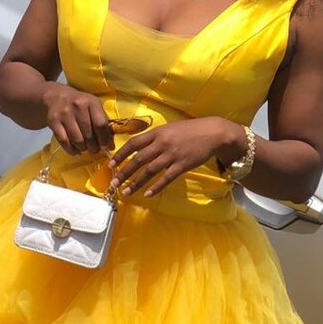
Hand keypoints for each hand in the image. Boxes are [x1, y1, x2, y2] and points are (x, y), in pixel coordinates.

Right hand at [41, 84, 113, 154]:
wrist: (56, 96)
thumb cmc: (79, 104)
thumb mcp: (93, 106)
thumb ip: (102, 122)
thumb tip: (110, 146)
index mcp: (91, 102)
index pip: (100, 124)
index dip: (105, 139)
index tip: (106, 147)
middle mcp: (78, 106)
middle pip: (89, 135)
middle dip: (94, 147)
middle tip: (94, 149)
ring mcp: (64, 114)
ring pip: (77, 140)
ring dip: (83, 149)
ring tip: (85, 148)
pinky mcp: (53, 121)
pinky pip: (64, 142)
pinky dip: (71, 150)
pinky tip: (75, 150)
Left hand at [109, 117, 245, 197]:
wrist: (213, 132)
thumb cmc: (189, 130)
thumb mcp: (169, 128)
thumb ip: (154, 137)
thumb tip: (137, 147)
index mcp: (157, 132)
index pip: (133, 143)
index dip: (120, 154)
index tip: (110, 164)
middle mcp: (162, 143)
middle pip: (138, 159)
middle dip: (123, 172)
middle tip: (113, 182)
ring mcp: (172, 155)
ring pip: (149, 171)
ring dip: (135, 183)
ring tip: (125, 191)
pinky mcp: (182, 165)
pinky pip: (166, 178)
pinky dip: (155, 187)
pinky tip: (147, 195)